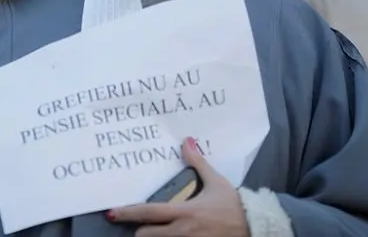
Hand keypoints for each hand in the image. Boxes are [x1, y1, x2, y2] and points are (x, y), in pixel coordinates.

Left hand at [107, 138, 249, 236]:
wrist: (256, 227)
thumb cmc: (233, 205)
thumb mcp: (215, 181)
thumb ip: (197, 162)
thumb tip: (187, 141)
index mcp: (184, 213)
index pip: (149, 213)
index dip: (128, 213)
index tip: (112, 213)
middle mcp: (183, 232)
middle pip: (146, 236)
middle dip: (139, 232)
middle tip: (138, 226)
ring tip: (151, 232)